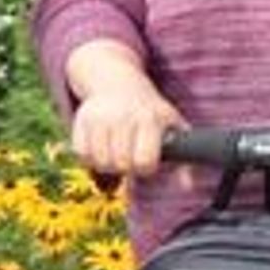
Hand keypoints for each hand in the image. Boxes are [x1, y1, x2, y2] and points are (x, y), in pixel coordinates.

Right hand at [67, 74, 181, 180]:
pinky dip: (89, 158)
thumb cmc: (149, 110)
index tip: (146, 163)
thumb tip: (188, 187)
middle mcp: (123, 117)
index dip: (145, 168)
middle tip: (129, 160)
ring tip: (115, 156)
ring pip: (99, 161)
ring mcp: (100, 117)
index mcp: (149, 120)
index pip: (144, 161)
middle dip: (125, 168)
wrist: (117, 82)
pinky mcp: (81, 119)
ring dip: (107, 165)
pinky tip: (99, 150)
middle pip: (120, 164)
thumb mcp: (172, 126)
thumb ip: (183, 158)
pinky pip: (81, 153)